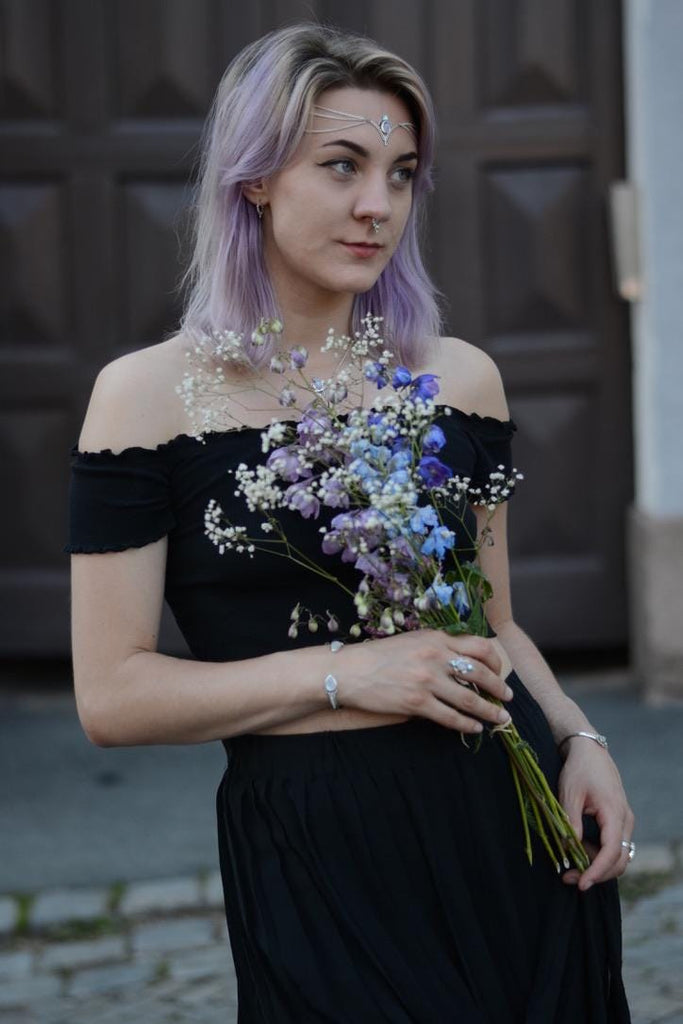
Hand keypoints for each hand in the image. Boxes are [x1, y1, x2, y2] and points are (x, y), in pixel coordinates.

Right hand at [340, 630, 513, 731]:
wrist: (350, 670)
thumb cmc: (380, 655)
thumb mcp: (413, 640)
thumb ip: (439, 647)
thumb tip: (464, 661)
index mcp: (436, 638)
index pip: (479, 646)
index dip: (495, 662)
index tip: (499, 672)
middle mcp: (436, 657)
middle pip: (481, 673)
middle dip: (499, 688)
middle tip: (508, 698)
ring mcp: (427, 681)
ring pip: (470, 699)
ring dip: (490, 711)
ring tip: (500, 719)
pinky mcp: (417, 703)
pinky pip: (450, 717)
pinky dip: (467, 725)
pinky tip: (475, 728)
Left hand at [558, 740, 634, 889]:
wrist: (590, 752)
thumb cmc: (579, 769)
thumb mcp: (569, 793)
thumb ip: (571, 821)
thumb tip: (570, 848)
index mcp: (614, 812)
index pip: (612, 851)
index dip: (597, 871)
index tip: (581, 883)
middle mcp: (625, 820)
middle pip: (619, 860)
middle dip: (596, 874)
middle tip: (569, 878)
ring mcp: (624, 821)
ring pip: (617, 856)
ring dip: (596, 866)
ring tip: (569, 864)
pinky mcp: (618, 822)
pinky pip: (613, 846)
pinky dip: (597, 855)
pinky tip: (578, 849)